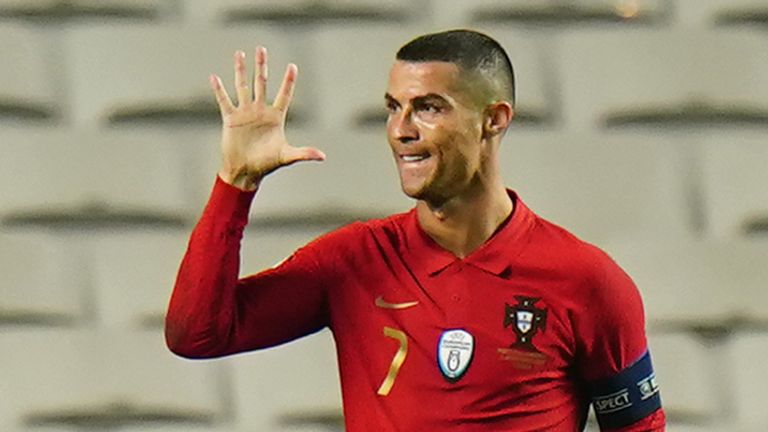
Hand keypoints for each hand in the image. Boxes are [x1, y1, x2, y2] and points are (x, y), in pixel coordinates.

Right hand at [211, 47, 324, 190]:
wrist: (245, 172)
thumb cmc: (267, 164)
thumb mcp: (286, 156)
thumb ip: (303, 153)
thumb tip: (322, 156)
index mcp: (276, 117)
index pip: (284, 95)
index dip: (288, 81)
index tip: (293, 66)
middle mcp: (260, 111)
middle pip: (261, 83)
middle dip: (261, 66)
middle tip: (261, 48)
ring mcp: (245, 113)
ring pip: (242, 86)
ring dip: (241, 70)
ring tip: (240, 53)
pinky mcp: (231, 119)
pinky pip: (224, 101)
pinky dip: (219, 90)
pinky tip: (214, 77)